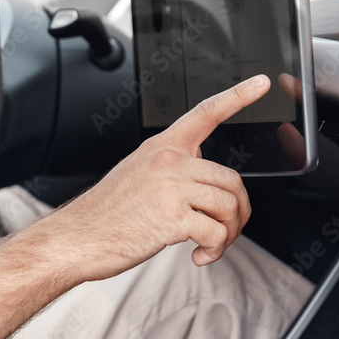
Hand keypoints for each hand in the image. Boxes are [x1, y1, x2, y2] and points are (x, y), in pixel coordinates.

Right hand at [51, 75, 269, 281]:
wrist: (78, 237)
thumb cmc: (107, 212)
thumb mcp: (138, 172)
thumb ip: (172, 169)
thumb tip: (203, 182)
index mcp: (162, 147)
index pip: (206, 112)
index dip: (237, 96)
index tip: (260, 83)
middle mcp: (169, 161)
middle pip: (232, 178)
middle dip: (238, 211)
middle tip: (227, 229)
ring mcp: (171, 187)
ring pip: (229, 205)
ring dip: (229, 233)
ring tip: (211, 245)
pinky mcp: (172, 218)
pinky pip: (215, 232)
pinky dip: (214, 250)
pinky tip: (199, 255)